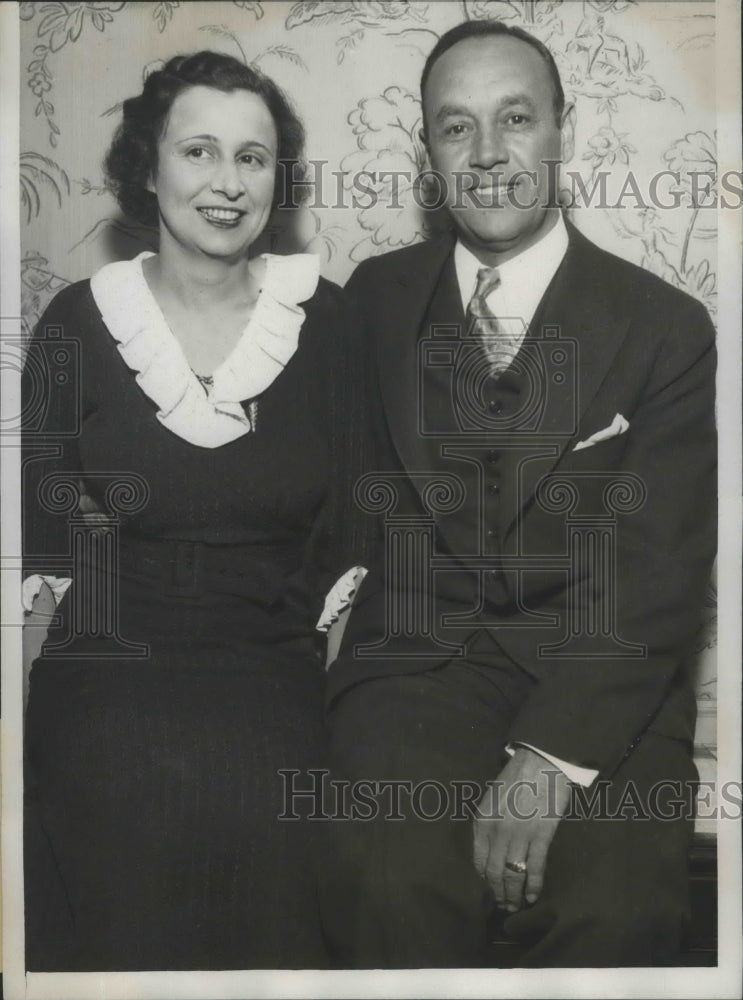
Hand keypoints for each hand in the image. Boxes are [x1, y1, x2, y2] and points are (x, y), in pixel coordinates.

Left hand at [473, 747, 570, 912]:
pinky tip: (532, 897)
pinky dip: (533, 886)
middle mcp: (497, 831)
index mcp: (482, 821)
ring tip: (516, 907)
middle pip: (494, 873)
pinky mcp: (541, 836)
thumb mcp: (491, 800)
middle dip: (498, 894)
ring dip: (514, 895)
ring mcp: (519, 835)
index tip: (489, 893)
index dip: (484, 882)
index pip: (478, 862)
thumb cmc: (515, 778)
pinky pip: (534, 868)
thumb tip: (490, 852)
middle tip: (503, 908)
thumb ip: (488, 825)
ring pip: (513, 875)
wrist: (540, 761)